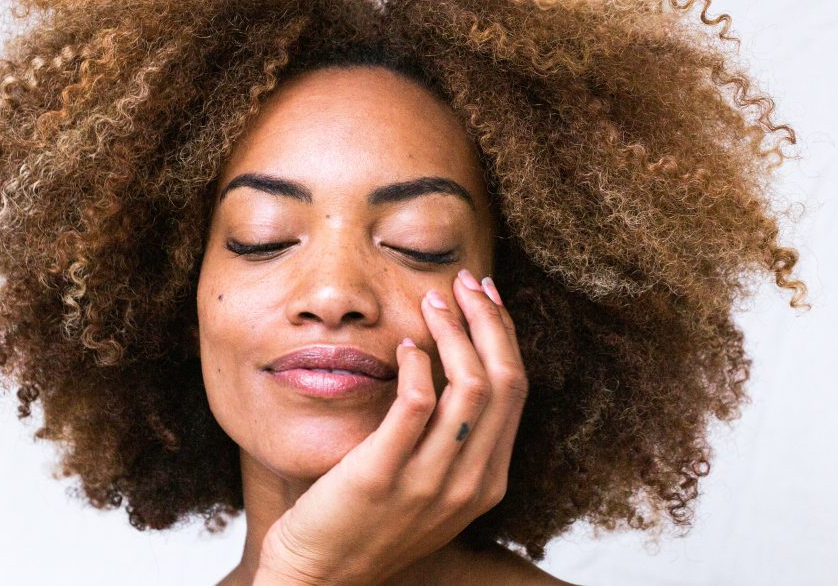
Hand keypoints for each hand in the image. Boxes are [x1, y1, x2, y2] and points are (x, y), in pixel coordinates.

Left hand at [255, 269, 528, 584]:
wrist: (322, 577)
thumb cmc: (370, 522)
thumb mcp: (431, 485)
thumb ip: (451, 437)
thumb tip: (454, 363)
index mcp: (488, 480)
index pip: (515, 390)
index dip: (504, 334)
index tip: (486, 295)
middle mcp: (470, 482)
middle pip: (503, 381)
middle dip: (488, 319)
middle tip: (464, 281)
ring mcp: (429, 483)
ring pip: (470, 387)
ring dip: (455, 332)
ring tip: (432, 301)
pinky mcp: (383, 476)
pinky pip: (416, 405)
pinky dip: (417, 364)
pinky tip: (404, 344)